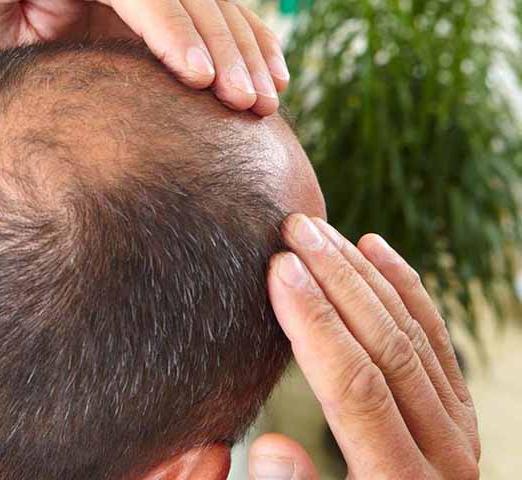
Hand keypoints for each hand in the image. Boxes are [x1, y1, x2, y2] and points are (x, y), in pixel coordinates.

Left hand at [0, 0, 289, 115]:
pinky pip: (224, 16)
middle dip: (222, 48)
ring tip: (265, 101)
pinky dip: (252, 42)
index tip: (197, 77)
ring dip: (246, 52)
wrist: (8, 36)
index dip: (171, 29)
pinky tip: (274, 73)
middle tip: (244, 101)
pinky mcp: (170, 6)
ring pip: (215, 6)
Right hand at [249, 215, 479, 478]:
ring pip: (414, 337)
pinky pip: (437, 342)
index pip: (356, 389)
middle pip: (389, 350)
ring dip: (365, 276)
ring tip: (321, 231)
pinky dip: (409, 290)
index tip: (279, 271)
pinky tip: (380, 249)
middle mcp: (442, 455)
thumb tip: (273, 442)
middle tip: (294, 231)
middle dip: (337, 283)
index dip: (314, 325)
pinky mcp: (458, 416)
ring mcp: (457, 432)